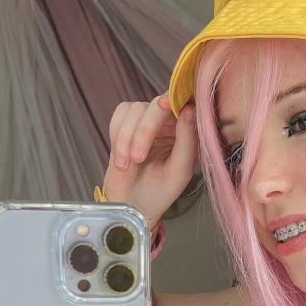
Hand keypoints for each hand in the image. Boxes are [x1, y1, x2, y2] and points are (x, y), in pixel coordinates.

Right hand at [102, 95, 198, 227]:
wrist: (132, 205)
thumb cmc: (160, 192)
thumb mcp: (179, 171)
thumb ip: (187, 141)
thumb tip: (188, 110)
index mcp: (186, 132)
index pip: (184, 105)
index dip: (175, 100)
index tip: (165, 106)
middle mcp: (168, 122)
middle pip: (157, 105)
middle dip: (144, 130)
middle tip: (137, 157)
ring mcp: (146, 121)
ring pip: (135, 109)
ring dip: (126, 137)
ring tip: (126, 165)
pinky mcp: (126, 124)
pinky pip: (120, 113)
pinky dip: (116, 134)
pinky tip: (120, 157)